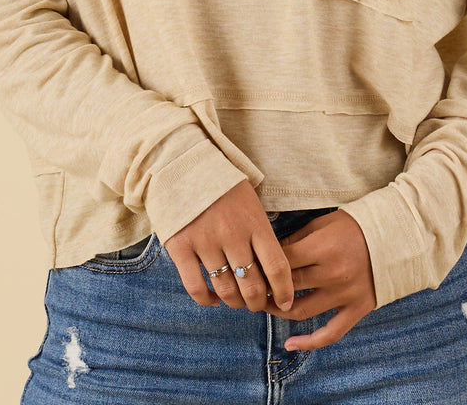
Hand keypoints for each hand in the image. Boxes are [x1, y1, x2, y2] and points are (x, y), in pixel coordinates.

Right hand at [164, 181, 294, 311]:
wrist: (183, 163)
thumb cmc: (222, 185)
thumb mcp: (250, 202)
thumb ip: (260, 233)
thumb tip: (272, 271)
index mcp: (255, 222)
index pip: (277, 267)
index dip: (284, 291)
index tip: (285, 303)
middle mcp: (233, 235)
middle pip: (252, 286)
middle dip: (258, 303)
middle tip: (257, 304)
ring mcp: (205, 242)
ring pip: (226, 290)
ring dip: (235, 303)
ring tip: (236, 300)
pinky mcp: (181, 247)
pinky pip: (196, 287)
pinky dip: (207, 300)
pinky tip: (213, 299)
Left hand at [264, 210, 376, 349]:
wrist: (394, 237)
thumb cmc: (354, 225)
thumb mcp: (323, 223)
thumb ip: (297, 239)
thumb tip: (270, 253)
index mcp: (322, 248)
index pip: (282, 262)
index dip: (263, 265)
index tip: (251, 266)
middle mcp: (332, 274)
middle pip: (288, 286)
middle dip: (266, 287)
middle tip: (252, 286)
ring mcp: (345, 295)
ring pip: (302, 311)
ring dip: (278, 311)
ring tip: (264, 306)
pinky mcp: (357, 310)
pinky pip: (330, 333)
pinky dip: (309, 343)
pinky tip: (290, 344)